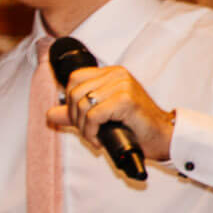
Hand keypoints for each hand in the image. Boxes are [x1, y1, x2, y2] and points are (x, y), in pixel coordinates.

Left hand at [46, 63, 174, 161]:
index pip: (74, 79)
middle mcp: (117, 74)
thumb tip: (49, 114)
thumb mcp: (100, 116)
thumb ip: (75, 113)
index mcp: (111, 73)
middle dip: (75, 118)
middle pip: (74, 93)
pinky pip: (93, 115)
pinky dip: (91, 132)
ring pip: (82, 105)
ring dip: (83, 128)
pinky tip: (100, 140)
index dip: (70, 102)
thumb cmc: (134, 126)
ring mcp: (122, 85)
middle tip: (88, 132)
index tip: (80, 120)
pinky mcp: (126, 99)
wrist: (162, 137)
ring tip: (95, 137)